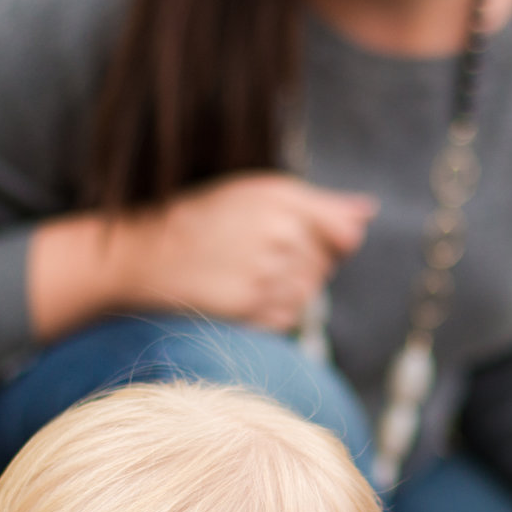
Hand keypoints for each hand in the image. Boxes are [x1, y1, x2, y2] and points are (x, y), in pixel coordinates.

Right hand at [29, 173, 376, 338]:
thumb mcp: (258, 193)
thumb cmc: (203, 218)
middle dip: (302, 262)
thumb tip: (369, 212)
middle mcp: (278, 233)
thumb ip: (320, 205)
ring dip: (288, 288)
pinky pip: (289, 318)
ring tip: (246, 272)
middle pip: (327, 264)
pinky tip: (242, 294)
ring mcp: (265, 273)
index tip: (292, 238)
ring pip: (310, 292)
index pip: (345, 234)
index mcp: (281, 198)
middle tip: (254, 253)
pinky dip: (274, 311)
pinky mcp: (251, 309)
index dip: (327, 240)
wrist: (143, 255)